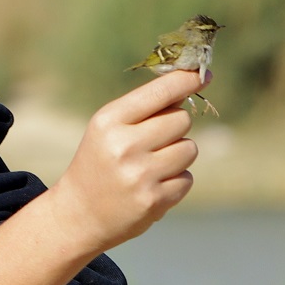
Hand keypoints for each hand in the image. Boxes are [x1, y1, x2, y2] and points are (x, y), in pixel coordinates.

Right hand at [48, 69, 209, 254]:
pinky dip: (176, 180)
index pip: (158, 93)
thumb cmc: (99, 160)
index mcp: (109, 120)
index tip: (203, 73)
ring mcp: (140, 174)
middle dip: (176, 125)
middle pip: (181, 119)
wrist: (80, 211)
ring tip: (152, 164)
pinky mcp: (154, 200)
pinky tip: (152, 185)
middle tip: (156, 137)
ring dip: (178, 154)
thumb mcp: (107, 128)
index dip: (185, 80)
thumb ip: (143, 110)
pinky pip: (187, 178)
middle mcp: (124, 144)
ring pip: (189, 148)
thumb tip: (189, 83)